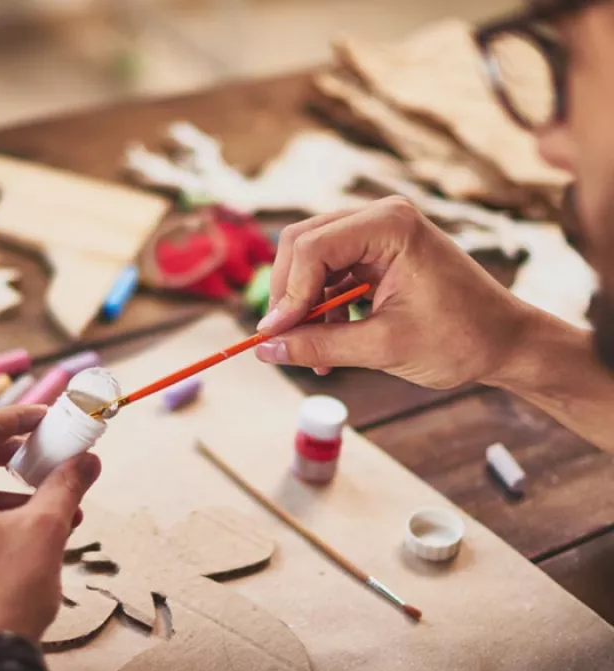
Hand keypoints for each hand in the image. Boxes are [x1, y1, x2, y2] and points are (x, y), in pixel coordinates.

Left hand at [0, 405, 100, 670]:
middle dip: (9, 452)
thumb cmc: (2, 596)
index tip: (48, 419)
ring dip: (7, 489)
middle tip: (44, 451)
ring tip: (55, 502)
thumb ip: (67, 484)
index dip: (16, 419)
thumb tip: (88, 460)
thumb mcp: (44, 530)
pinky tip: (32, 531)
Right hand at [255, 197, 531, 389]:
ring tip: (311, 354)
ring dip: (304, 307)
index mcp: (390, 225)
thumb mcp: (382, 348)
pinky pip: (330, 275)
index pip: (312, 248)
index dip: (287, 295)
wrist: (505, 343)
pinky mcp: (377, 254)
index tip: (274, 337)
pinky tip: (327, 347)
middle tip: (283, 341)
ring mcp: (378, 233)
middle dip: (289, 297)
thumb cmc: (460, 340)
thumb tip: (264, 350)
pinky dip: (322, 309)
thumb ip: (318, 346)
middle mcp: (380, 217)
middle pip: (303, 246)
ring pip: (311, 262)